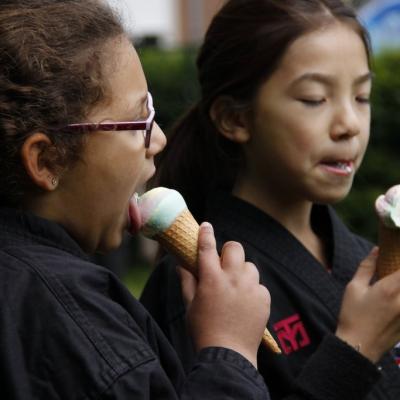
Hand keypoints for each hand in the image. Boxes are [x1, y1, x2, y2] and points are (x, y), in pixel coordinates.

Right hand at [178, 222, 269, 367]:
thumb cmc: (203, 330)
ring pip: (249, 266)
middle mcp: (233, 278)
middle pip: (235, 248)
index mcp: (211, 278)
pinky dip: (252, 289)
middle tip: (224, 264)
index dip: (206, 233)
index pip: (207, 247)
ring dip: (242, 271)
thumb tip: (181, 265)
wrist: (228, 355)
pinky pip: (259, 284)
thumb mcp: (190, 305)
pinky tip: (244, 303)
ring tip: (236, 287)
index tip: (206, 226)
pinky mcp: (264, 298)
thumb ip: (186, 281)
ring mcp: (251, 288)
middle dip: (228, 252)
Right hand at [336, 247, 399, 362]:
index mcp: (389, 289)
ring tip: (390, 286)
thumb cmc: (353, 315)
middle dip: (399, 273)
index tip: (397, 252)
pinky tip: (392, 299)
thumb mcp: (354, 288)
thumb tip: (376, 250)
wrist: (359, 346)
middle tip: (391, 273)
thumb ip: (366, 267)